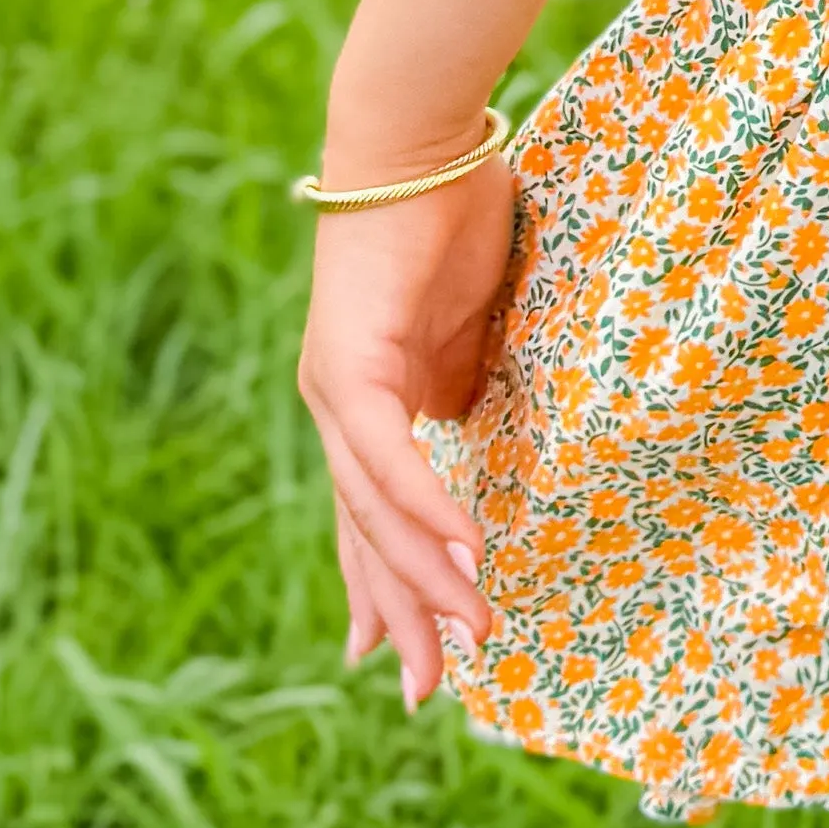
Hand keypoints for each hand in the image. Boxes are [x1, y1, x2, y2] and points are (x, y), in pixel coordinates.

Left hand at [294, 152, 518, 698]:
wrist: (419, 139)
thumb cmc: (455, 214)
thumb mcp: (476, 327)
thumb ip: (471, 389)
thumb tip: (491, 441)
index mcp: (364, 402)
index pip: (370, 518)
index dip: (385, 589)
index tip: (401, 657)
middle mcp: (337, 406)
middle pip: (366, 534)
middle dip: (402, 615)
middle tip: (432, 688)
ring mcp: (337, 388)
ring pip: (377, 510)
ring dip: (427, 577)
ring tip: (472, 635)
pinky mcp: (352, 363)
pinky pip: (390, 457)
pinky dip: (426, 509)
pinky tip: (460, 553)